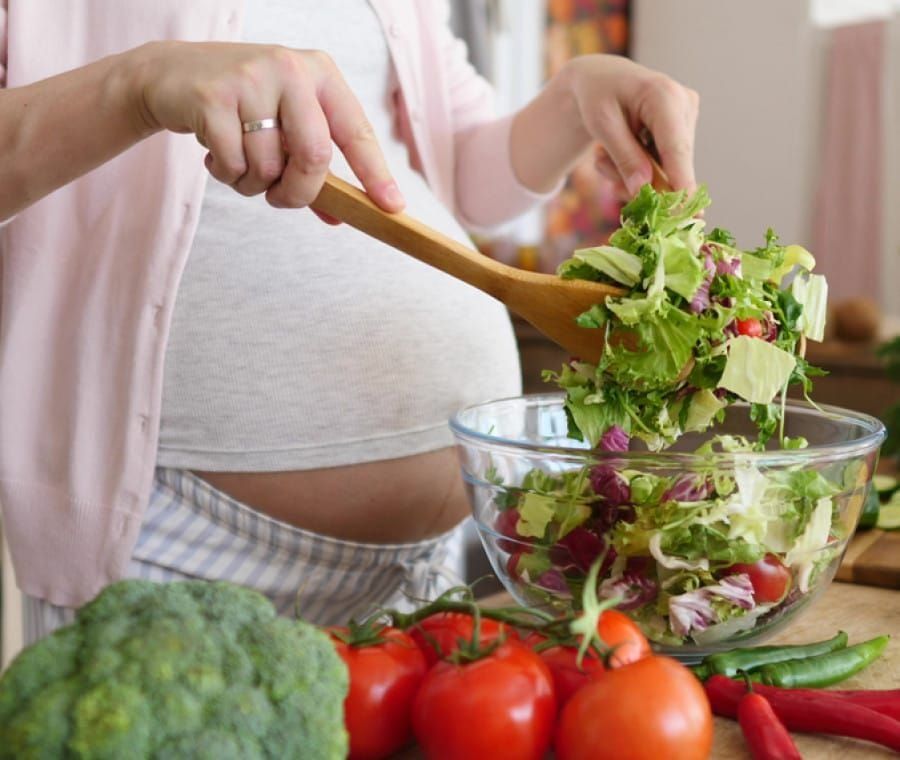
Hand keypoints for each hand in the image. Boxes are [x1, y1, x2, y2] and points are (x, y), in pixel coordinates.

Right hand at [132, 41, 403, 214]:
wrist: (169, 75)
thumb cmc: (242, 107)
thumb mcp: (285, 127)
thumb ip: (312, 169)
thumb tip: (340, 216)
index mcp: (320, 74)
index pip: (356, 131)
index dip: (375, 173)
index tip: (391, 208)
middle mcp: (291, 69)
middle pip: (314, 157)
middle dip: (298, 193)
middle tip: (281, 200)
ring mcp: (251, 79)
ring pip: (268, 167)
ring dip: (253, 185)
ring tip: (238, 161)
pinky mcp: (213, 97)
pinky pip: (232, 164)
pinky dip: (225, 174)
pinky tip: (215, 154)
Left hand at [564, 55, 698, 197]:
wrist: (600, 78)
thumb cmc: (597, 96)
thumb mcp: (602, 125)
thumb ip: (624, 157)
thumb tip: (643, 190)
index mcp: (664, 96)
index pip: (676, 148)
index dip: (681, 183)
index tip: (685, 213)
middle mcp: (685, 104)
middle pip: (675, 164)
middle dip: (643, 182)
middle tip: (609, 177)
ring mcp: (688, 117)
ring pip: (669, 169)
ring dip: (636, 175)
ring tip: (606, 157)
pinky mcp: (684, 129)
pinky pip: (666, 165)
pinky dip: (641, 169)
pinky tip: (620, 155)